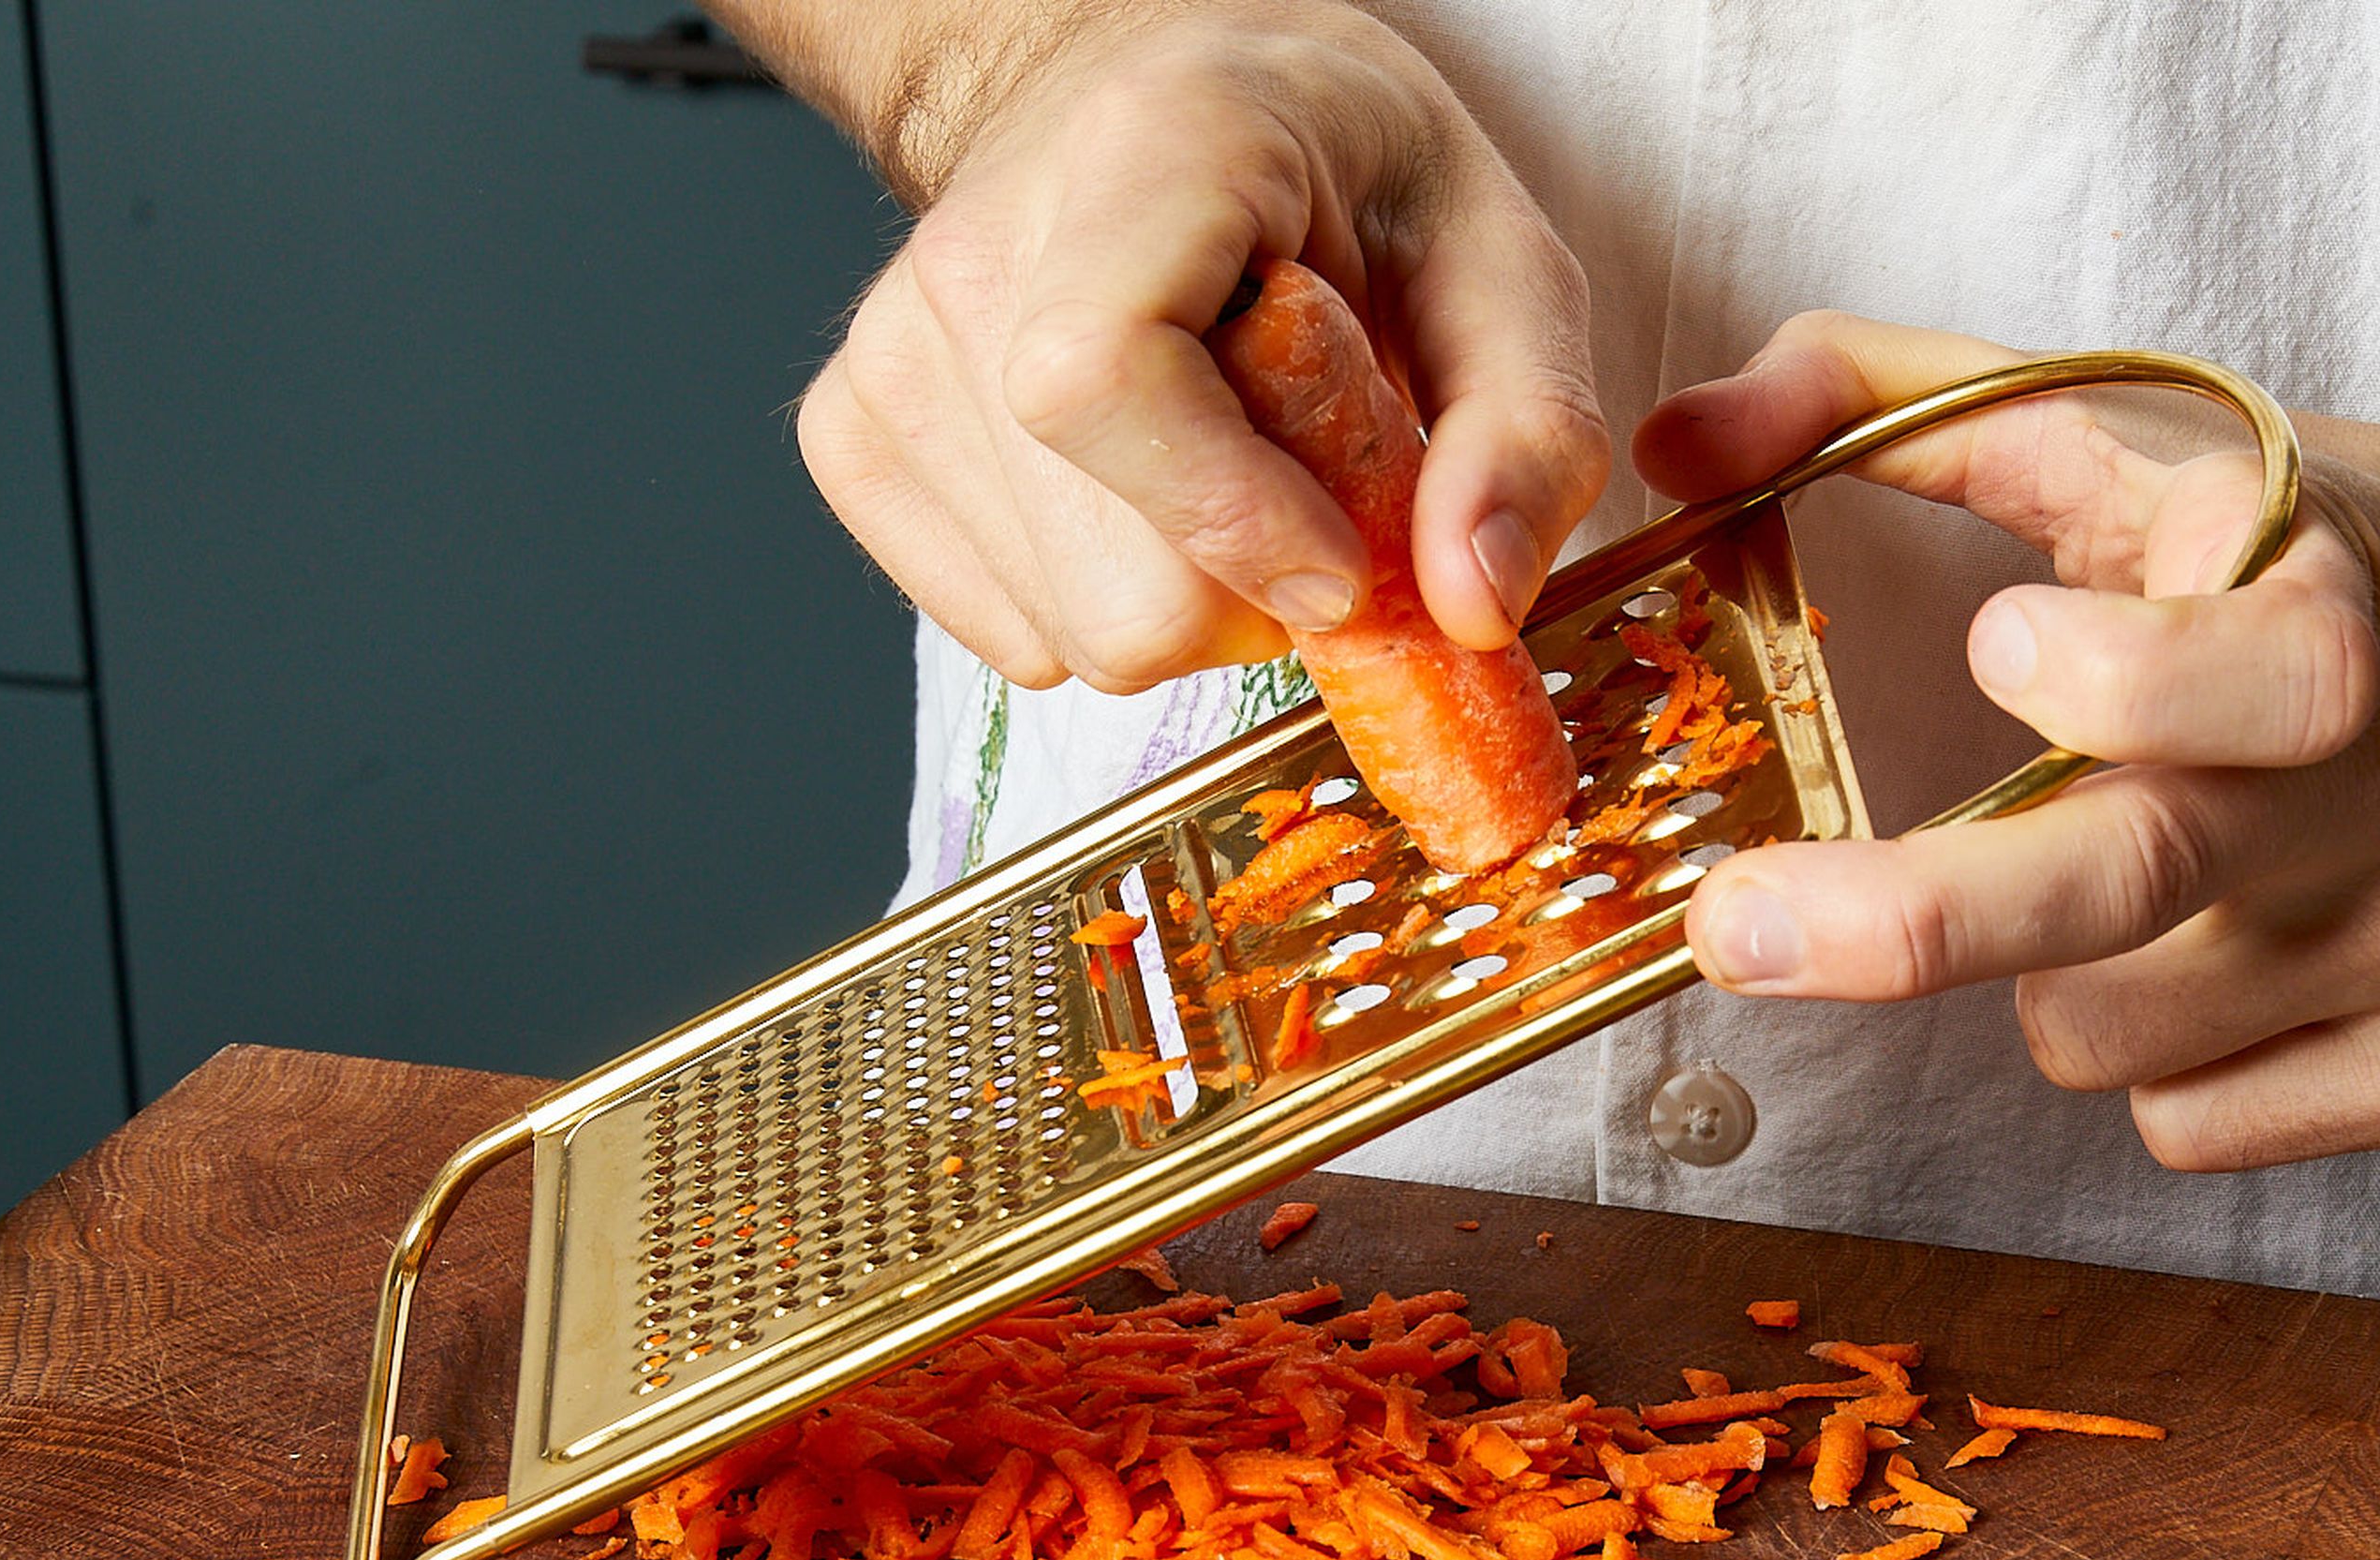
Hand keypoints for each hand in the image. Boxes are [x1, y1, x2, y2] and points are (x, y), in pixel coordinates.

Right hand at [791, 0, 1607, 692]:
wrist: (1150, 100)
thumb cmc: (1325, 172)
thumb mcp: (1495, 259)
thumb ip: (1526, 430)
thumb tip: (1475, 600)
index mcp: (1144, 154)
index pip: (1100, 383)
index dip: (1233, 521)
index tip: (1339, 563)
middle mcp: (980, 251)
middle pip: (1110, 587)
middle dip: (1247, 593)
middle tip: (1300, 487)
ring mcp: (894, 352)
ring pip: (1067, 635)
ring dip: (1181, 595)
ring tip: (1218, 468)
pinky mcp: (853, 435)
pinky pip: (1004, 637)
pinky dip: (1095, 604)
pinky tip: (1133, 501)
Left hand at [1633, 318, 2379, 1169]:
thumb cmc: (2352, 551)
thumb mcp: (2164, 434)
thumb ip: (1901, 403)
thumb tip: (1677, 439)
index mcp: (2353, 604)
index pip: (2263, 673)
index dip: (2116, 679)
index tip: (2002, 654)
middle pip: (2135, 884)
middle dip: (1911, 917)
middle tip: (1740, 929)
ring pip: (2110, 1035)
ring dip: (2052, 975)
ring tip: (2135, 872)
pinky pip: (2189, 1129)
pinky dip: (2152, 1065)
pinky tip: (2211, 963)